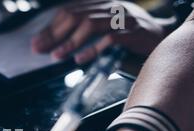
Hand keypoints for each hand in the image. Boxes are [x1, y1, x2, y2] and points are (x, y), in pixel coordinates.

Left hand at [32, 1, 171, 63]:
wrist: (160, 37)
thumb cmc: (127, 36)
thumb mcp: (103, 29)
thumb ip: (82, 32)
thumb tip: (53, 45)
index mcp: (100, 5)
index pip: (69, 12)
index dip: (50, 27)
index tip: (36, 42)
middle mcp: (109, 7)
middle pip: (76, 17)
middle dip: (54, 34)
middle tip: (40, 49)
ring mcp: (121, 18)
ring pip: (90, 25)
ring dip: (70, 42)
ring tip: (57, 55)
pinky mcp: (132, 32)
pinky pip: (109, 39)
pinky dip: (92, 49)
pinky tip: (80, 59)